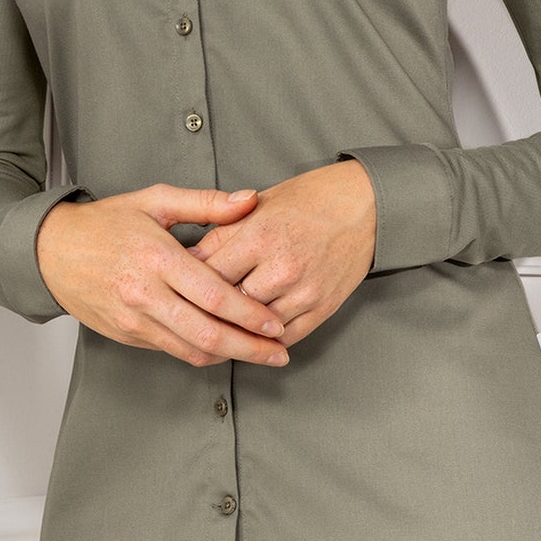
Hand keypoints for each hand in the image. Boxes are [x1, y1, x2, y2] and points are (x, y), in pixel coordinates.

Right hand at [35, 185, 293, 369]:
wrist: (50, 251)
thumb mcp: (155, 201)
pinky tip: (222, 348)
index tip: (277, 324)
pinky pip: (170, 350)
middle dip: (249, 348)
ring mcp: (133, 319)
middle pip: (208, 333)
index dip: (251, 315)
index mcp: (157, 258)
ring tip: (260, 356)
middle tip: (280, 353)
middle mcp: (145, 294)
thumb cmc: (106, 222)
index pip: (214, 296)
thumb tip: (250, 200)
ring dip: (229, 357)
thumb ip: (206, 204)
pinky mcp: (125, 335)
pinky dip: (200, 353)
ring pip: (190, 350)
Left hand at [185, 160, 376, 352]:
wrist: (364, 205)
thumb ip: (222, 232)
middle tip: (187, 321)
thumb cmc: (309, 199)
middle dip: (207, 314)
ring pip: (256, 328)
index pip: (210, 275)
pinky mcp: (323, 307)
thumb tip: (188, 258)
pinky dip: (266, 341)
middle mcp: (281, 267)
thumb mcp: (258, 205)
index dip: (188, 286)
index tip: (176, 293)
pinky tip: (251, 338)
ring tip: (214, 334)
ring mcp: (304, 291)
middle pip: (229, 306)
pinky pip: (286, 337)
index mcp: (259, 236)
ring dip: (235, 333)